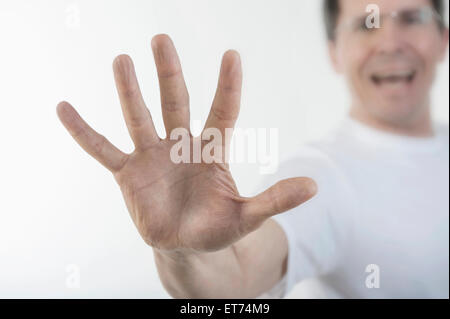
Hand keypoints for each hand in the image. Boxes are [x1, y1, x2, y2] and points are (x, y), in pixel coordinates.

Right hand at [57, 34, 316, 252]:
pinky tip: (63, 108)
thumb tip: (315, 187)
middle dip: (169, 72)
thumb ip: (275, 200)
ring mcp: (152, 156)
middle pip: (175, 102)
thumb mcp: (248, 216)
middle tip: (162, 39)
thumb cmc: (218, 227)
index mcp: (211, 151)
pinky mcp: (128, 173)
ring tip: (121, 60)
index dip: (227, 85)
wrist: (187, 245)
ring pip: (139, 117)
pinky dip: (83, 131)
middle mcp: (181, 145)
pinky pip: (101, 148)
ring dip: (128, 91)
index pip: (222, 110)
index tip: (232, 54)